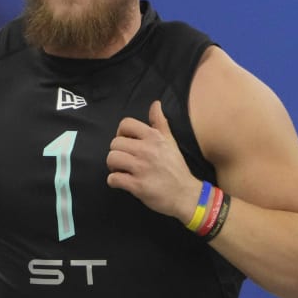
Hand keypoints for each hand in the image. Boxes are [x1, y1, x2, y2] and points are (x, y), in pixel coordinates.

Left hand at [105, 100, 199, 222]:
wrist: (185, 194)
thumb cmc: (176, 168)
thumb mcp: (170, 142)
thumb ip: (160, 123)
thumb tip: (155, 103)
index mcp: (154, 137)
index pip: (125, 124)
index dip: (121, 133)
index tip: (127, 143)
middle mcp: (147, 150)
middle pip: (115, 143)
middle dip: (117, 152)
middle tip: (124, 160)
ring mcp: (141, 168)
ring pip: (112, 159)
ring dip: (113, 167)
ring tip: (122, 170)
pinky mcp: (137, 186)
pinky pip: (113, 179)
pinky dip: (114, 181)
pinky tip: (122, 182)